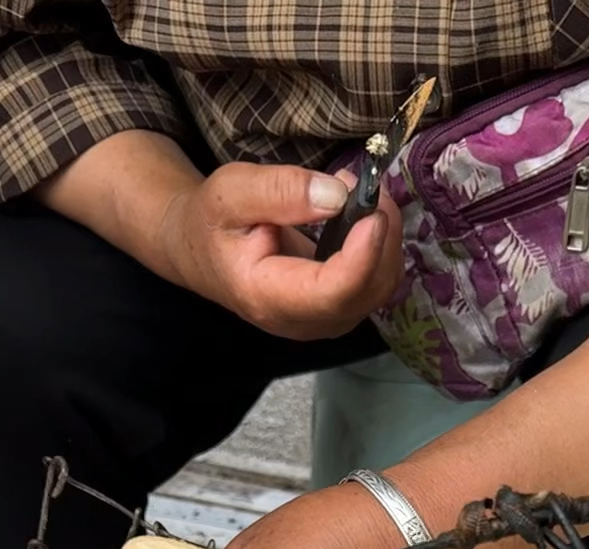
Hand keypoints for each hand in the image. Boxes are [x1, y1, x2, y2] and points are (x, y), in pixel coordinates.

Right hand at [159, 163, 402, 339]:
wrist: (202, 253)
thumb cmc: (211, 223)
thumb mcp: (231, 192)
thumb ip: (280, 191)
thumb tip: (336, 195)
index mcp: (266, 297)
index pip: (331, 292)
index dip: (362, 256)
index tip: (373, 212)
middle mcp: (300, 321)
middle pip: (364, 295)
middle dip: (382, 241)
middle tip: (371, 187)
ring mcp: (321, 320)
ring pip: (376, 292)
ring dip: (385, 242)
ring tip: (367, 194)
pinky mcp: (335, 308)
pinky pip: (374, 285)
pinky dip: (380, 249)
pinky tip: (365, 215)